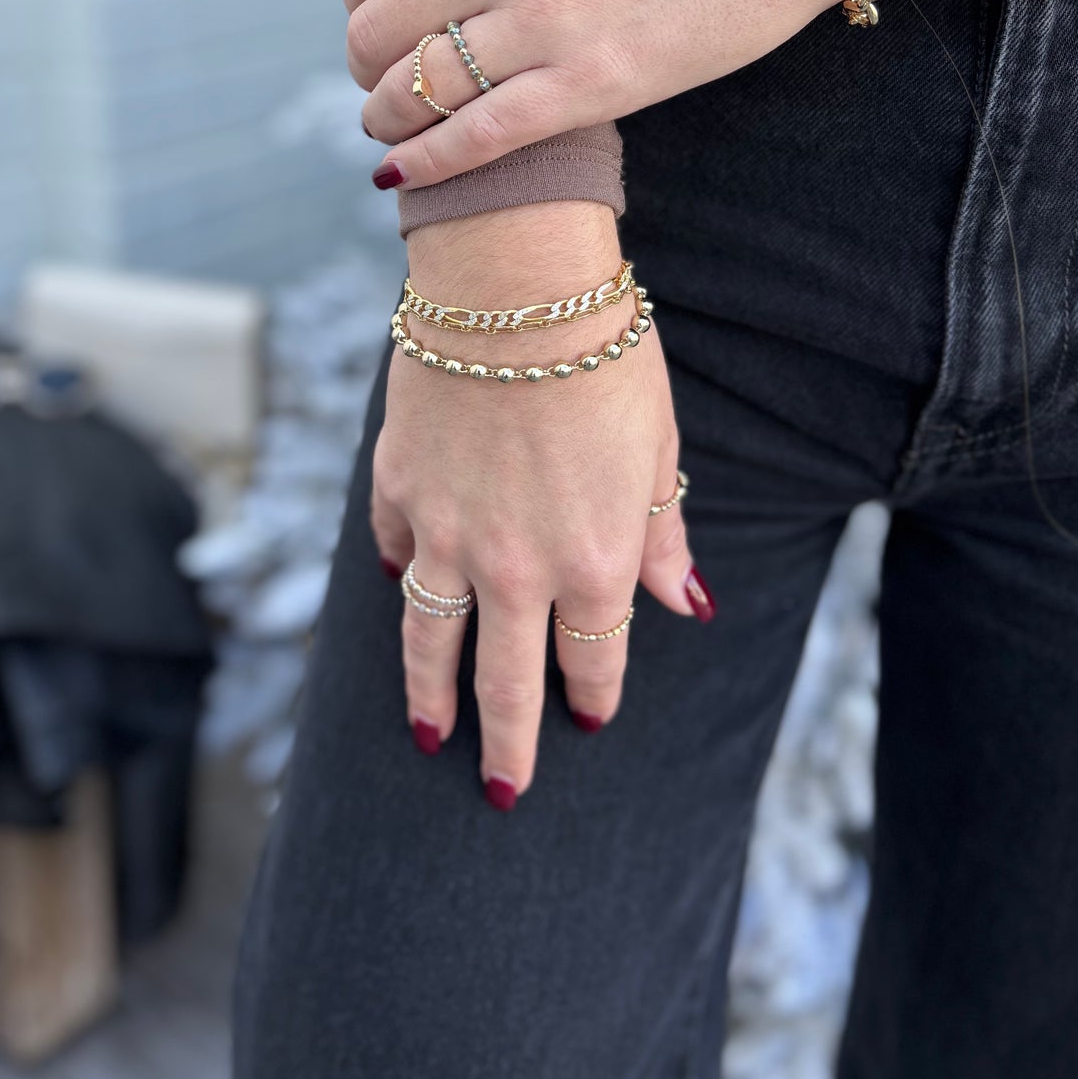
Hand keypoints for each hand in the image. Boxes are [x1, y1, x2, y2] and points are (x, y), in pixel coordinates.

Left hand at [345, 0, 1044, 189]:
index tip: (375, 11)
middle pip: (379, 27)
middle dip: (367, 56)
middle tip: (380, 71)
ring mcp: (546, 21)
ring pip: (419, 87)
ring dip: (386, 113)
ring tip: (388, 122)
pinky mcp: (595, 83)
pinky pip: (482, 136)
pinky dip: (430, 160)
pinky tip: (404, 172)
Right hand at [368, 201, 713, 807]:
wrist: (515, 287)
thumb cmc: (606, 356)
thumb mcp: (658, 450)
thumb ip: (662, 536)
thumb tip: (684, 604)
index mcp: (596, 562)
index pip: (593, 660)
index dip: (593, 696)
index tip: (590, 720)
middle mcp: (517, 568)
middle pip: (507, 683)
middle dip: (507, 746)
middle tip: (504, 791)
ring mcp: (447, 534)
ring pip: (431, 641)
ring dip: (430, 697)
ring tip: (429, 736)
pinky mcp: (399, 488)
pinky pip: (393, 547)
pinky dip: (397, 571)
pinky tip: (399, 584)